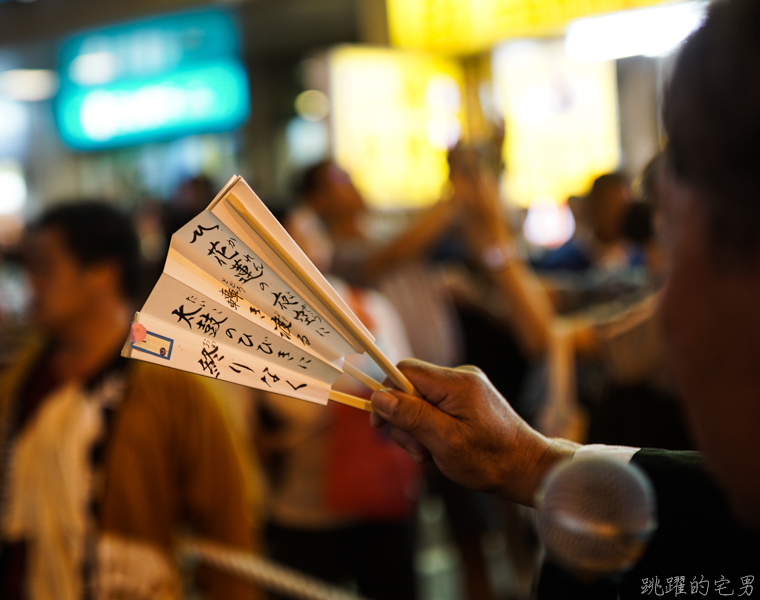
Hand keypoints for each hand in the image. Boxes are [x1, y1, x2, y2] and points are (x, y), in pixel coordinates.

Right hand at [370, 359, 579, 505]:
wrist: (527, 469)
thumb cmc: (491, 459)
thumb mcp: (445, 441)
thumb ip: (412, 416)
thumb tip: (379, 396)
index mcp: (456, 383)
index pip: (405, 371)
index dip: (386, 394)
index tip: (379, 424)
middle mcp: (460, 378)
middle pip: (410, 388)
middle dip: (405, 421)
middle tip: (418, 452)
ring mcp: (465, 389)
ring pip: (420, 402)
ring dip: (417, 430)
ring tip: (431, 456)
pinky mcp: (467, 401)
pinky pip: (435, 409)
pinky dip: (430, 430)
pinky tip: (439, 450)